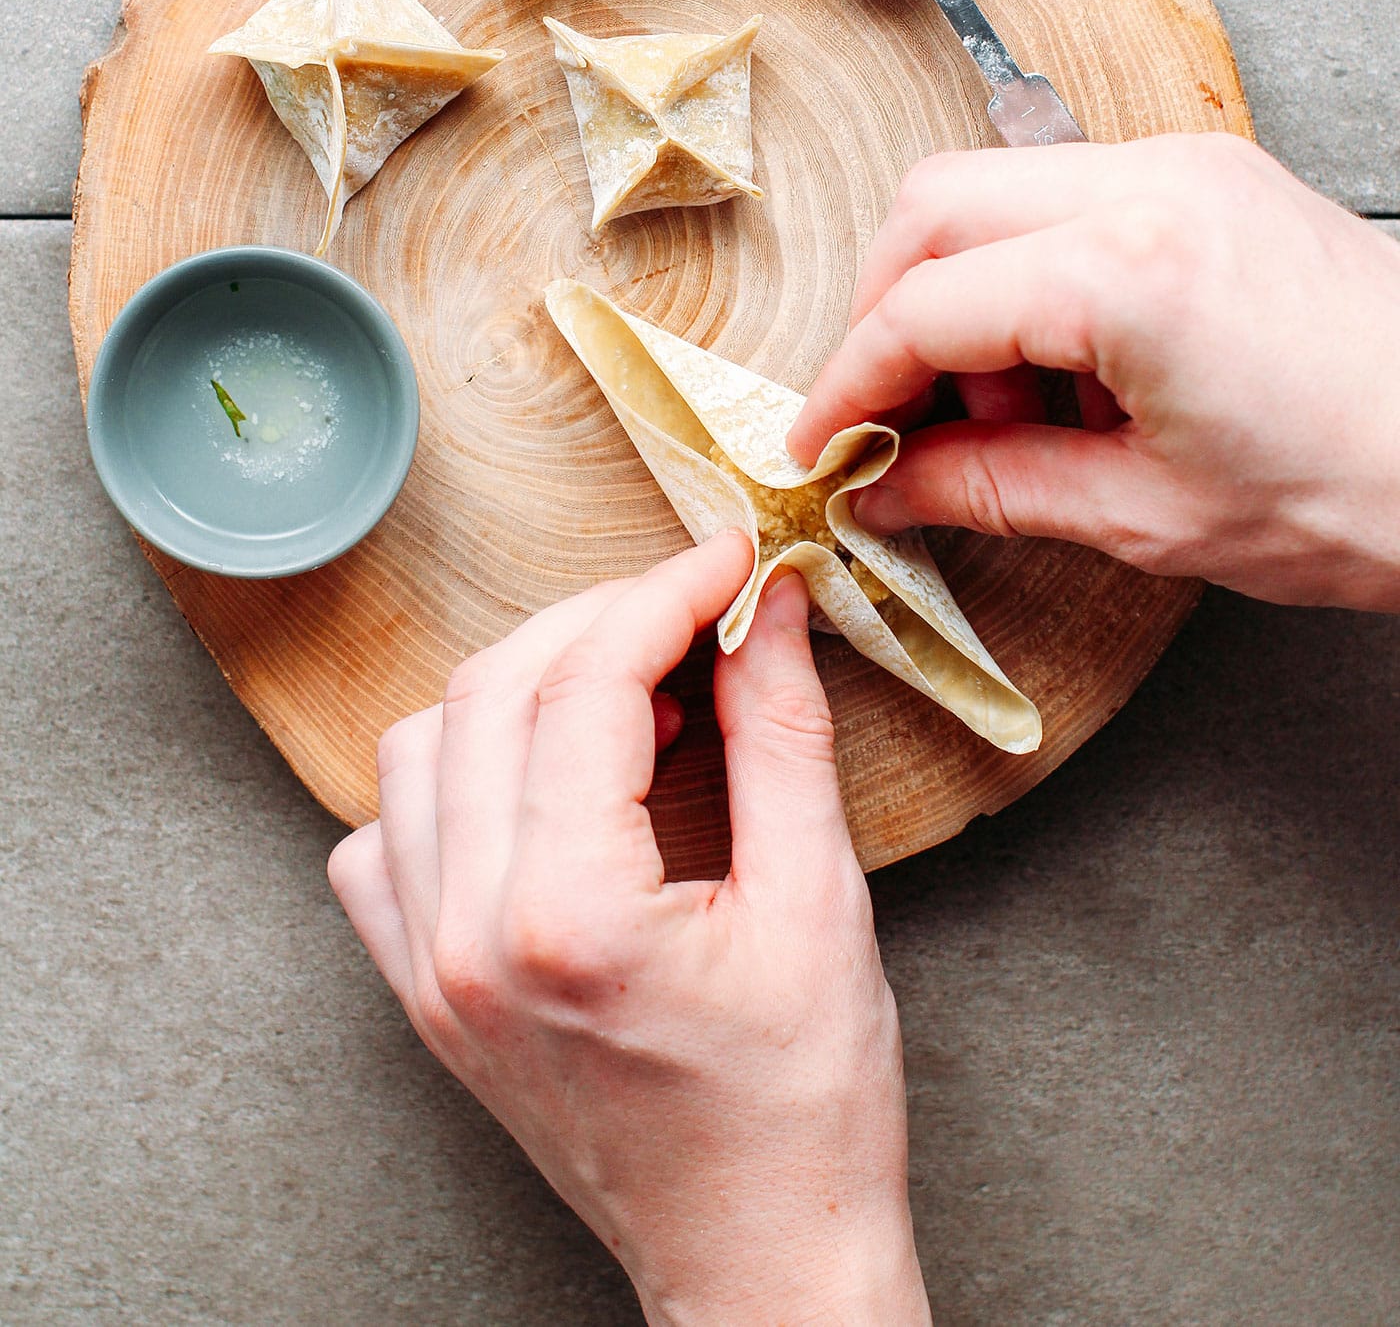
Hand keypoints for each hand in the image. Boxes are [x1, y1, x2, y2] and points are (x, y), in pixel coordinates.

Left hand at [328, 533, 930, 1326]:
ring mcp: (428, 972)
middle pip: (493, 690)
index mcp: (570, 915)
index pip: (588, 682)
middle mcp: (467, 938)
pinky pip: (384, 841)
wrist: (756, 1259)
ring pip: (421, 747)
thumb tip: (769, 607)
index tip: (729, 563)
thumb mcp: (820, 902)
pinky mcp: (422, 996)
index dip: (665, 595)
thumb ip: (783, 733)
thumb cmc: (804, 1109)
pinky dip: (448, 778)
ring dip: (516, 686)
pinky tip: (536, 782)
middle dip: (596, 619)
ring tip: (623, 692)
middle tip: (688, 609)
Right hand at [788, 134, 1399, 609]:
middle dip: (891, 316)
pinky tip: (1071, 369)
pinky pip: (1071, 195)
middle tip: (904, 422)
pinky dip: (1034, 273)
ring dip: (965, 294)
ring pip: (996, 188)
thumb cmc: (1365, 492)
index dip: (849, 385)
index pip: (923, 307)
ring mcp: (1190, 164)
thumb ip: (990, 488)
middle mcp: (1153, 183)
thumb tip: (887, 487)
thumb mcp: (1150, 518)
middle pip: (934, 208)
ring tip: (1015, 411)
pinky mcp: (1216, 173)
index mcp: (1129, 270)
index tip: (822, 445)